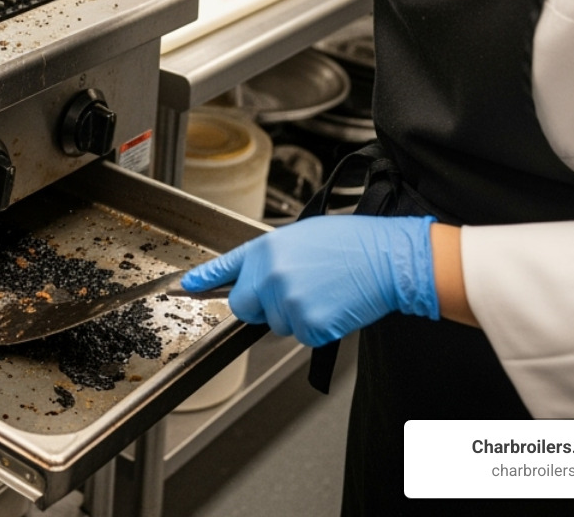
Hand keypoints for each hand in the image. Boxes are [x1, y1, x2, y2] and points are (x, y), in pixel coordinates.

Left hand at [180, 215, 438, 346]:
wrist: (387, 259)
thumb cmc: (351, 244)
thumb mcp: (302, 237)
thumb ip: (273, 257)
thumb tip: (260, 276)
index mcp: (265, 249)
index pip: (225, 266)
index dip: (204, 279)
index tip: (187, 286)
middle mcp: (269, 276)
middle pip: (245, 307)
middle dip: (261, 307)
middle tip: (291, 294)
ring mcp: (286, 302)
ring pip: (277, 324)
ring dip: (294, 316)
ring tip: (322, 291)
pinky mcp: (307, 325)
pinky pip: (301, 336)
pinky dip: (316, 328)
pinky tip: (332, 305)